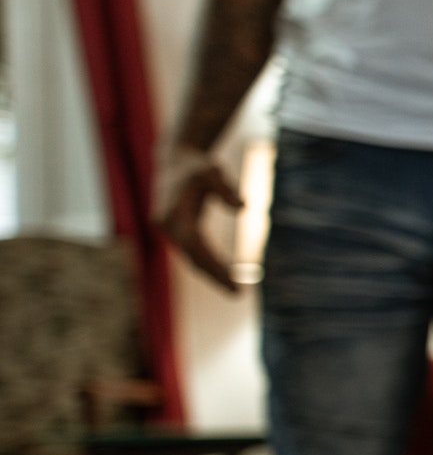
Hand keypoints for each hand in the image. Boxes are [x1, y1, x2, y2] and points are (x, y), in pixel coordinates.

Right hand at [155, 144, 243, 293]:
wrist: (174, 161)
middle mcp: (166, 224)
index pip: (195, 245)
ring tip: (236, 289)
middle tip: (239, 294)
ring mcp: (168, 230)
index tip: (233, 280)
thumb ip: (225, 188)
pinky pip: (193, 253)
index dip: (213, 264)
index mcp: (173, 211)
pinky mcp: (175, 232)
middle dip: (215, 276)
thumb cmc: (196, 165)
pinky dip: (209, 265)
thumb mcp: (211, 170)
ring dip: (212, 274)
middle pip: (192, 257)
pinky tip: (227, 276)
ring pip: (191, 258)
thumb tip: (243, 208)